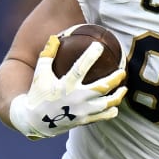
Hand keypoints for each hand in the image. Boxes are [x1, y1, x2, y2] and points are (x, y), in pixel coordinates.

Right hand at [7, 32, 126, 139]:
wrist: (34, 122)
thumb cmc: (38, 93)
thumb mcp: (40, 73)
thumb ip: (48, 54)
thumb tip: (55, 37)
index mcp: (65, 85)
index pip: (80, 68)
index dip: (90, 56)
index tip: (99, 45)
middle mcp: (76, 98)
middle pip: (102, 87)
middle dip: (115, 79)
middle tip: (122, 71)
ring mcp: (81, 111)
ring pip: (106, 104)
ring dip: (117, 96)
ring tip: (123, 88)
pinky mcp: (83, 121)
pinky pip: (102, 117)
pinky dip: (111, 111)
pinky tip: (115, 106)